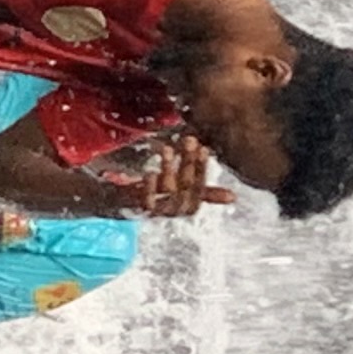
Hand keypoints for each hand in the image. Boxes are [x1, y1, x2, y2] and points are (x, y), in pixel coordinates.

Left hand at [80, 132, 233, 220]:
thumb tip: (234, 197)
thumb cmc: (154, 196)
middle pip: (186, 189)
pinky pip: (146, 202)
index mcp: (186, 208)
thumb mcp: (182, 193)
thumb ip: (205, 192)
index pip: (200, 191)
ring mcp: (155, 211)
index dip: (203, 171)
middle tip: (190, 141)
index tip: (205, 149)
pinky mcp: (137, 209)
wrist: (118, 205)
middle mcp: (173, 212)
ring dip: (169, 169)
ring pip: (168, 192)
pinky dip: (149, 187)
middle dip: (189, 164)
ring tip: (168, 148)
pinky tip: (151, 172)